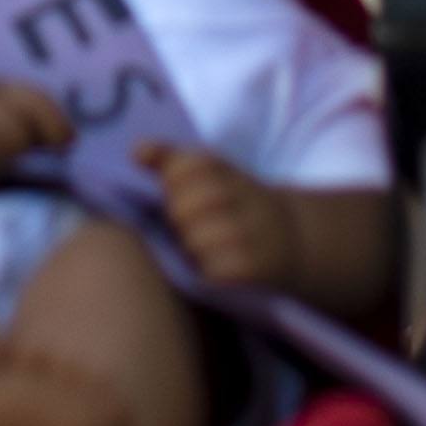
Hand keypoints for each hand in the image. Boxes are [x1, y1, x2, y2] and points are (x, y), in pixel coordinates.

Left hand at [142, 144, 301, 294]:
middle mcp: (239, 194)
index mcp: (223, 167)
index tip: (185, 193)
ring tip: (205, 247)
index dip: (172, 187)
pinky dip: (208, 273)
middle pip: (180, 209)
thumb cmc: (233, 202)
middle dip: (179, 221)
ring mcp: (249, 230)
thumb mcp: (208, 171)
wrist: (290, 236)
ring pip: (193, 242)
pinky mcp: (254, 266)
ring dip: (191, 250)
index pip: (176, 172)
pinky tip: (218, 266)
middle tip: (195, 226)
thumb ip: (169, 159)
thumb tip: (135, 152)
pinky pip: (210, 272)